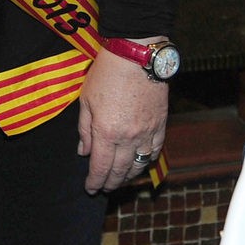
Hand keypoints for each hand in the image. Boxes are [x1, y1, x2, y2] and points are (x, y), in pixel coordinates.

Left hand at [78, 46, 168, 194]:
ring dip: (128, 176)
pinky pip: (155, 152)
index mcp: (106, 131)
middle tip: (104, 187)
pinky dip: (146, 162)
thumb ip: (85, 129)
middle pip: (120, 170)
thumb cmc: (106, 73)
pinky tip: (139, 164)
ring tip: (119, 179)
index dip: (95, 181)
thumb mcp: (86, 99)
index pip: (100, 167)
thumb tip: (84, 152)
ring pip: (139, 165)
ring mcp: (147, 133)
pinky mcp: (161, 126)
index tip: (90, 188)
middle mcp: (128, 138)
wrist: (136, 56)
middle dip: (110, 182)